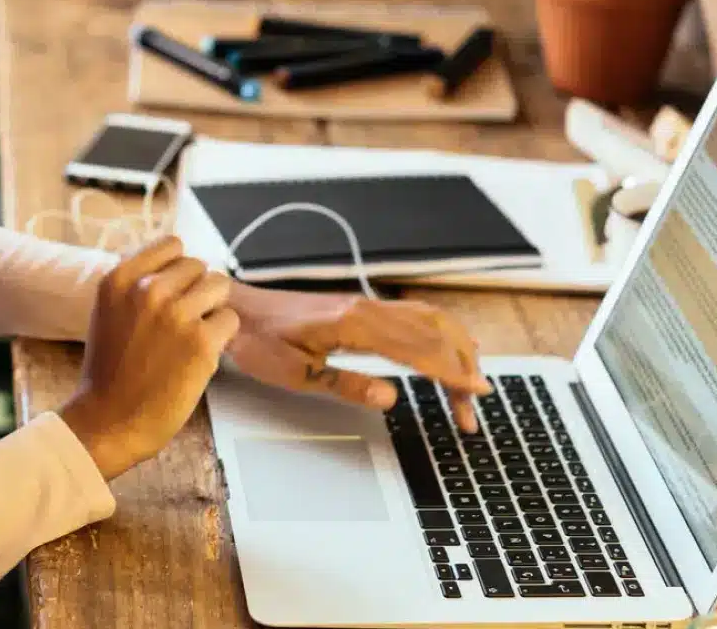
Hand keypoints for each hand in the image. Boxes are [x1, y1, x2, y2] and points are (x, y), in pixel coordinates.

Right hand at [59, 236, 238, 479]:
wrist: (109, 420)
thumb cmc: (110, 371)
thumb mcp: (109, 311)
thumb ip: (138, 284)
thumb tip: (176, 262)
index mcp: (121, 278)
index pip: (172, 245)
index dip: (178, 270)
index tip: (172, 293)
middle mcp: (148, 289)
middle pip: (199, 266)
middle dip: (196, 291)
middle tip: (181, 324)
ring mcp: (176, 314)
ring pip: (220, 286)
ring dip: (212, 310)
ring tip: (192, 336)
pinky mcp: (201, 341)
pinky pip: (230, 320)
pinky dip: (221, 338)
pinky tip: (199, 356)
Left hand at [226, 284, 491, 431]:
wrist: (239, 310)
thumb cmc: (261, 342)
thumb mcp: (296, 374)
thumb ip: (345, 384)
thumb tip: (390, 396)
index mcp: (355, 324)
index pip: (420, 349)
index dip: (452, 372)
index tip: (477, 393)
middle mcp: (367, 308)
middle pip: (433, 335)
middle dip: (461, 370)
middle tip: (471, 410)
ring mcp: (366, 305)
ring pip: (429, 321)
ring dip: (456, 350)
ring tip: (472, 382)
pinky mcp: (361, 308)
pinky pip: (413, 315)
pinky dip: (440, 331)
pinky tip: (450, 343)